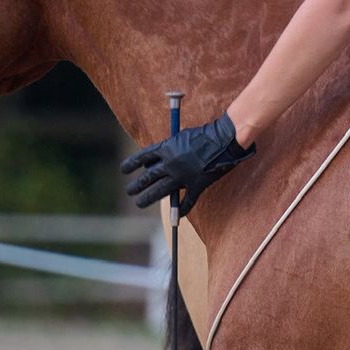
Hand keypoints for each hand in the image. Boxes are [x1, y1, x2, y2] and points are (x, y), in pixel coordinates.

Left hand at [121, 113, 253, 213]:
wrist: (225, 138)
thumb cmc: (205, 133)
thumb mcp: (181, 137)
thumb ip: (169, 148)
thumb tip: (158, 161)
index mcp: (166, 147)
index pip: (141, 157)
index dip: (130, 164)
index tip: (123, 170)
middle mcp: (171, 163)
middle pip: (147, 177)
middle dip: (136, 186)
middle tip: (129, 191)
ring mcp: (183, 176)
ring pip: (160, 191)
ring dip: (147, 198)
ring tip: (139, 203)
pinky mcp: (197, 184)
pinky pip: (187, 201)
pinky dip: (181, 209)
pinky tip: (176, 216)